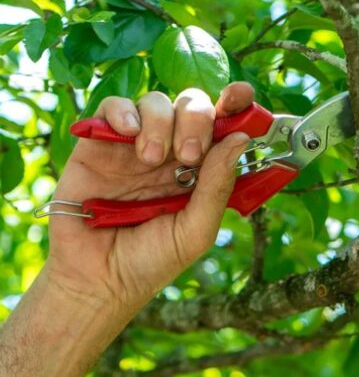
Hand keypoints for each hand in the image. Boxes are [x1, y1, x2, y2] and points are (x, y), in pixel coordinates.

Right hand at [45, 83, 253, 315]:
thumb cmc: (150, 260)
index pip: (223, 125)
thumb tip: (240, 140)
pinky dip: (123, 112)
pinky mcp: (98, 144)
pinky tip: (128, 135)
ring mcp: (135, 145)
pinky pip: (113, 106)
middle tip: (188, 155)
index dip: (236, 104)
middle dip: (197, 120)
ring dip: (161, 122)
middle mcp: (171, 150)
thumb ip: (217, 186)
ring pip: (156, 101)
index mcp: (200, 168)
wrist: (97, 280)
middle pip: (192, 105)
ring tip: (150, 159)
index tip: (243, 95)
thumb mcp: (195, 230)